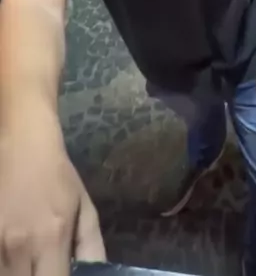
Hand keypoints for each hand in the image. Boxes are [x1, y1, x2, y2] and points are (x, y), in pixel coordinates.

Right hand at [0, 131, 105, 275]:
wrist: (24, 144)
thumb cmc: (57, 176)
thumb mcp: (85, 208)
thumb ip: (91, 249)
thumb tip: (95, 275)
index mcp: (52, 238)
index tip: (60, 274)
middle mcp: (20, 246)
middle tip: (45, 268)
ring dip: (18, 274)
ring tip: (31, 263)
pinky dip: (5, 266)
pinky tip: (14, 258)